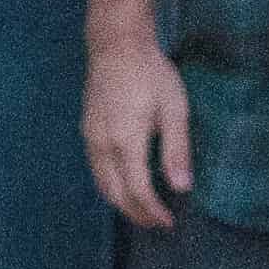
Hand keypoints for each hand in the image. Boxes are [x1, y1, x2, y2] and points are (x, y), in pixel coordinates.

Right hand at [84, 35, 192, 229]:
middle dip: (135, 213)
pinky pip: (96, 169)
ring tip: (141, 210)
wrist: (116, 45)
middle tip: (156, 223)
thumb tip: (181, 188)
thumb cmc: (151, 73)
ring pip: (101, 183)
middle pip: (114, 193)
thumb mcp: (174, 110)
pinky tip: (124, 183)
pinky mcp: (87, 130)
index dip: (152, 211)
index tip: (169, 222)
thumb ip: (176, 151)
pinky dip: (110, 185)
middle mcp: (102, 145)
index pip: (137, 190)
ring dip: (120, 202)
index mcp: (126, 141)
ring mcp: (90, 138)